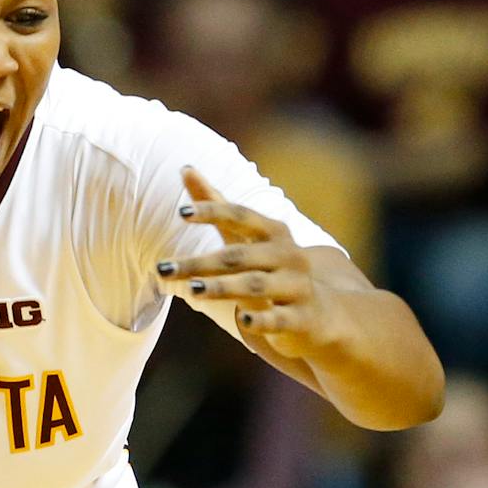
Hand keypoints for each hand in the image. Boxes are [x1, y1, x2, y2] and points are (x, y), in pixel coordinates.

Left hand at [158, 168, 337, 358]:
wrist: (325, 312)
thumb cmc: (276, 268)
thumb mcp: (250, 236)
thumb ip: (218, 205)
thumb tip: (185, 168)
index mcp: (274, 233)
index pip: (241, 216)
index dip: (213, 212)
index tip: (182, 212)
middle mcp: (288, 256)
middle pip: (238, 256)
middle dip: (199, 263)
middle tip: (163, 268)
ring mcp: (297, 287)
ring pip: (256, 285)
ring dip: (222, 287)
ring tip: (192, 290)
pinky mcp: (302, 319)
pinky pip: (279, 319)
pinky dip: (260, 319)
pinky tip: (240, 319)